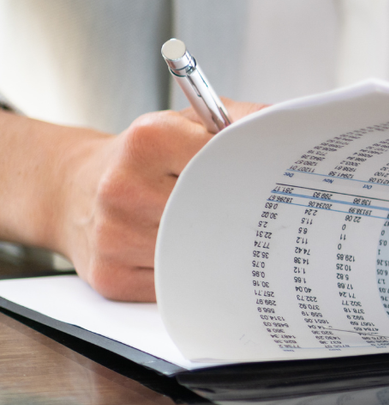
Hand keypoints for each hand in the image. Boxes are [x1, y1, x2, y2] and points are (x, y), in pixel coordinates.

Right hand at [51, 100, 263, 301]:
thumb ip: (241, 121)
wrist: (74, 189)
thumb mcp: (186, 123)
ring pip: (200, 251)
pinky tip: (186, 251)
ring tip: (214, 227)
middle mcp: (123, 187)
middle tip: (259, 212)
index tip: (271, 179)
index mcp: (147, 140)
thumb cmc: (142, 158)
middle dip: (242, 212)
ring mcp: (113, 235)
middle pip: (215, 211)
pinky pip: (177, 283)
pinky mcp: (110, 275)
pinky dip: (193, 272)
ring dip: (219, 245)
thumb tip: (298, 132)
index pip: (225, 160)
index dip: (254, 171)